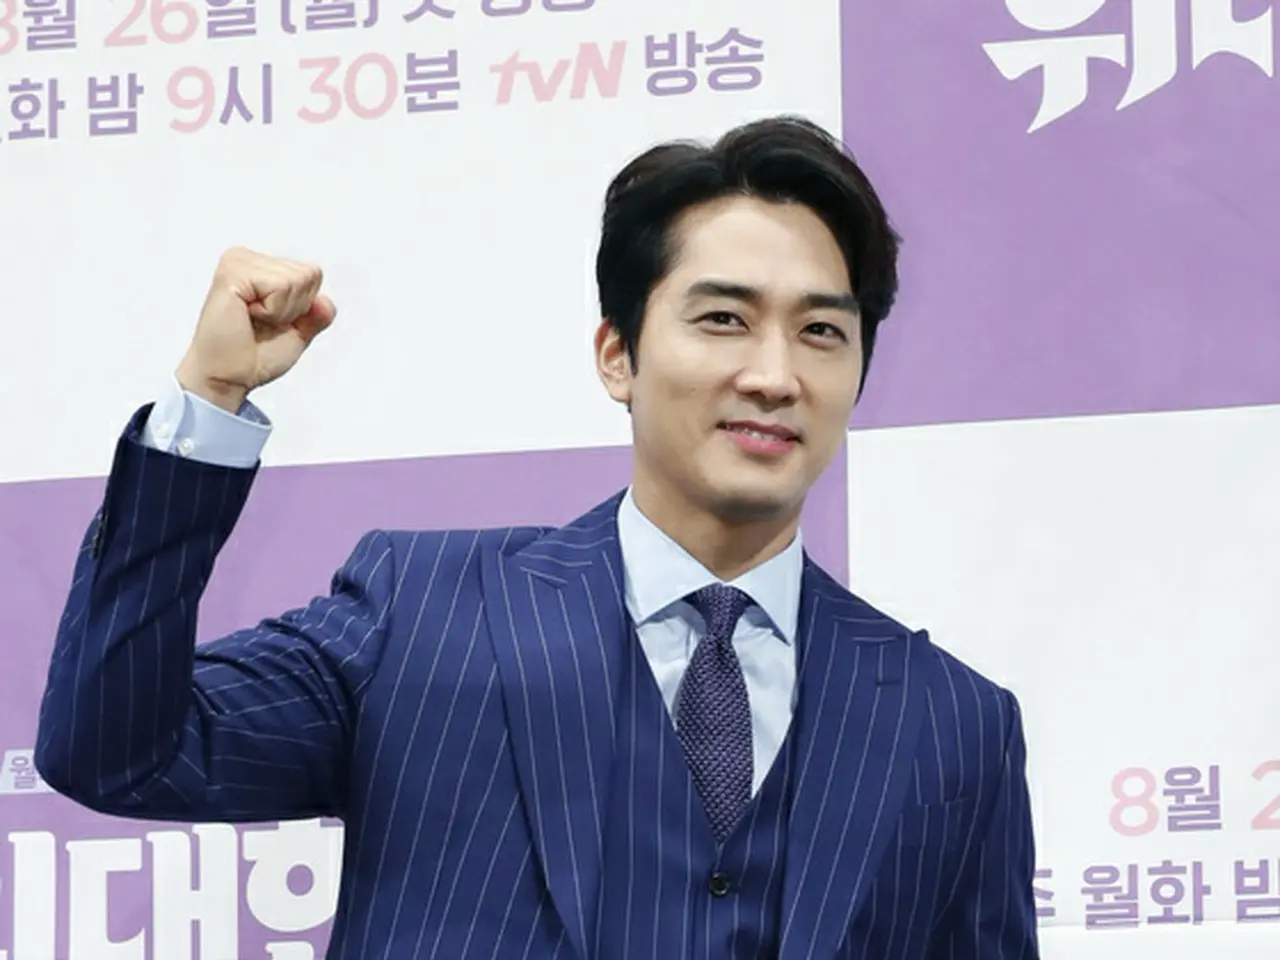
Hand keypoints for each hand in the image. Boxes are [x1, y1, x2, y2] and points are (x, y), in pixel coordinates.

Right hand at [175, 247, 336, 412]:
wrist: (228, 377)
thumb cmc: (253, 356)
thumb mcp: (298, 333)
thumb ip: (316, 315)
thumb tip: (325, 302)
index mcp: (261, 267)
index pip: (313, 273)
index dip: (303, 307)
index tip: (273, 322)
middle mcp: (248, 259)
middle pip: (309, 274)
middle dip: (294, 308)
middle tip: (261, 323)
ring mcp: (238, 262)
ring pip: (296, 279)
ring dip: (280, 311)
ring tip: (252, 320)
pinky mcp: (232, 273)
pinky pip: (280, 286)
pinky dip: (272, 311)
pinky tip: (246, 316)